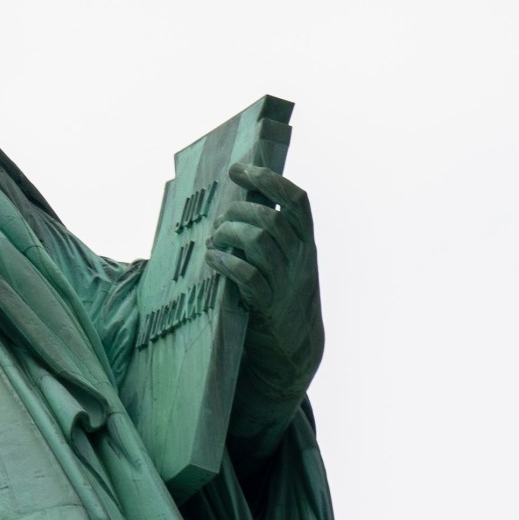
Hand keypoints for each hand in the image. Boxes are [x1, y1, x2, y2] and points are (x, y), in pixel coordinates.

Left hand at [205, 161, 323, 444]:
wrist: (293, 349)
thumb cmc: (280, 294)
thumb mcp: (286, 260)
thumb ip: (271, 233)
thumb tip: (238, 197)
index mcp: (305, 242)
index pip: (296, 200)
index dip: (268, 179)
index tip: (238, 170)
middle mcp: (301, 258)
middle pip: (271, 219)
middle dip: (238, 212)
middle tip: (220, 221)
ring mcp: (286, 282)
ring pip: (259, 242)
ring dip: (228, 235)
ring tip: (213, 241)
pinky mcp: (268, 305)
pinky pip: (248, 276)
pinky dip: (226, 263)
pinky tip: (212, 259)